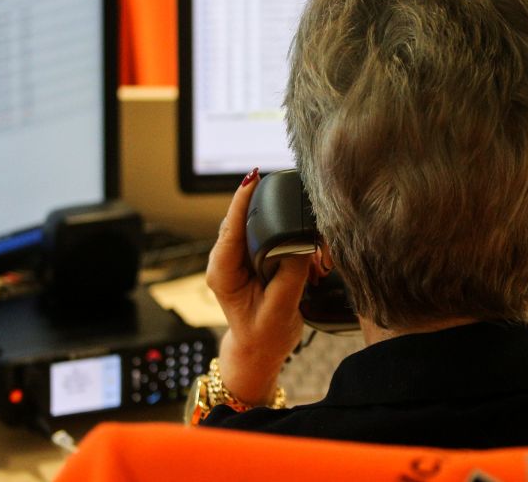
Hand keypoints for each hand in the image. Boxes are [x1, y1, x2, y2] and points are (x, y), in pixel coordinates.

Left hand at [206, 168, 312, 405]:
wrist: (259, 349)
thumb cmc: (265, 334)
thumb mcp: (280, 309)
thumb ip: (291, 274)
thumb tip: (302, 242)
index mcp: (222, 273)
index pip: (231, 229)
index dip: (242, 201)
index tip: (252, 178)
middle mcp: (225, 260)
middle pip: (242, 219)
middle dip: (266, 205)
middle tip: (290, 193)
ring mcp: (237, 257)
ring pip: (255, 224)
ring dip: (280, 221)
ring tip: (304, 228)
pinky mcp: (250, 256)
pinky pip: (265, 233)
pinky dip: (285, 233)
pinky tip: (305, 243)